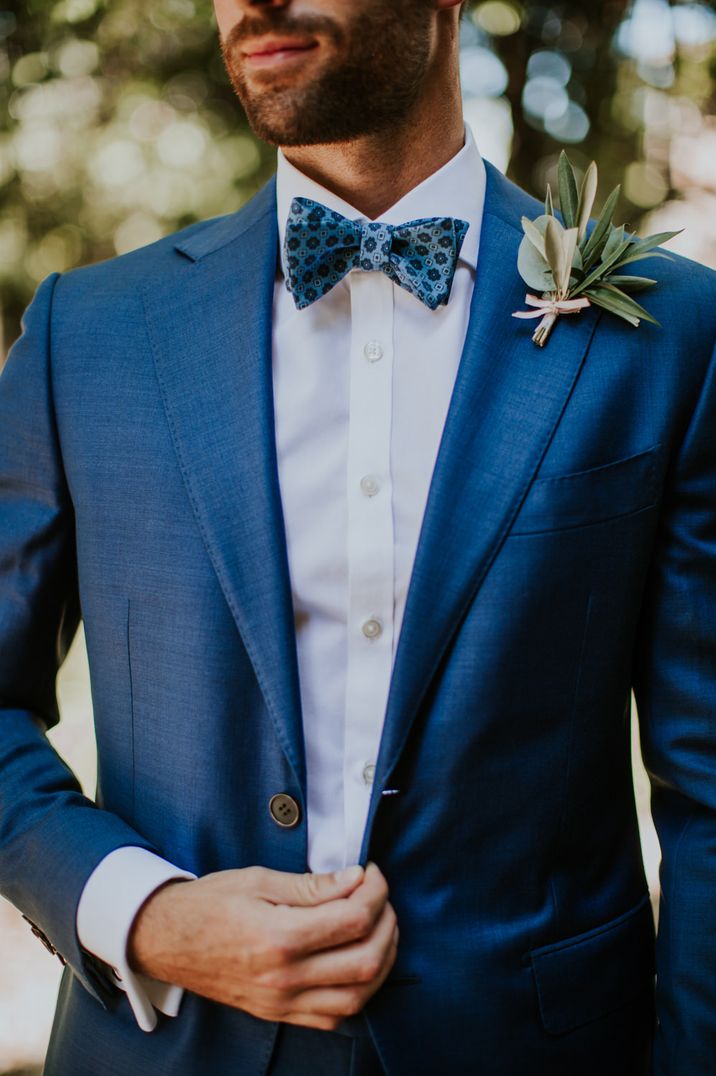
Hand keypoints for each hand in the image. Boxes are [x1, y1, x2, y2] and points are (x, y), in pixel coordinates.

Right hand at [127, 861, 397, 1030]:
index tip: (372, 874)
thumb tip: (355, 879)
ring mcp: (282, 1002)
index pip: (353, 919)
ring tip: (378, 929)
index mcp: (278, 936)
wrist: (166, 940)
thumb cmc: (209, 903)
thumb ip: (312, 884)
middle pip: (366, 961)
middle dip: (387, 924)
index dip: (376, 892)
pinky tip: (357, 963)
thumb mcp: (258, 879)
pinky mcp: (278, 1015)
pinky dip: (358, 992)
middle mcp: (284, 977)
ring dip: (381, 961)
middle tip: (379, 898)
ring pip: (358, 997)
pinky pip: (334, 1017)